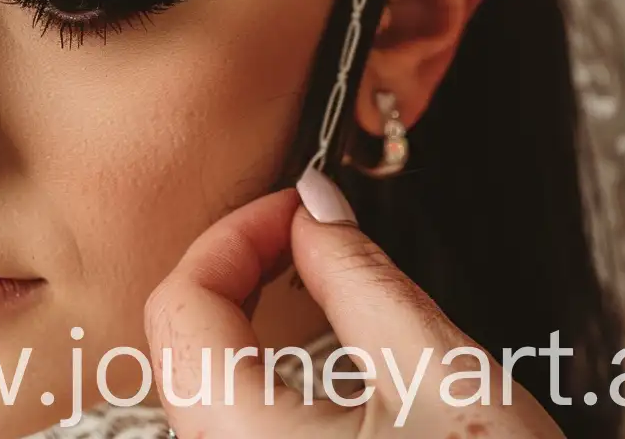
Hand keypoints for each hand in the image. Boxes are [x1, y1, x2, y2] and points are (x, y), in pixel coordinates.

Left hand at [146, 174, 568, 434]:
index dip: (235, 236)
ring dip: (248, 332)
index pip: (181, 305)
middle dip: (237, 275)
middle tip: (305, 239)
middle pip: (181, 347)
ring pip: (204, 394)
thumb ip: (361, 277)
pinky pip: (236, 436)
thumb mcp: (443, 376)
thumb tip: (316, 208)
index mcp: (243, 438)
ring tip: (318, 295)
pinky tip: (323, 374)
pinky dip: (264, 389)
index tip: (295, 209)